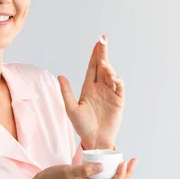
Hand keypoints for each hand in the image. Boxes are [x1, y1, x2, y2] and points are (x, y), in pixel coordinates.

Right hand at [18, 159, 136, 178]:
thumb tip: (103, 166)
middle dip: (127, 174)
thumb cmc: (53, 178)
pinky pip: (103, 178)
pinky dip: (110, 171)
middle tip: (133, 161)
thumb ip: (85, 169)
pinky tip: (109, 162)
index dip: (123, 175)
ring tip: (125, 161)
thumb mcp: (68, 171)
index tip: (125, 162)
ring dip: (121, 173)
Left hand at [57, 34, 124, 148]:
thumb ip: (66, 92)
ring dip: (108, 67)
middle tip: (103, 39)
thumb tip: (60, 76)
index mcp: (89, 87)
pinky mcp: (118, 101)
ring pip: (111, 74)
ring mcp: (110, 93)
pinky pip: (119, 87)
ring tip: (104, 64)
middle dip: (103, 53)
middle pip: (103, 66)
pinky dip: (117, 80)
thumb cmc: (81, 126)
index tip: (98, 42)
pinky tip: (112, 77)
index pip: (93, 67)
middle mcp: (100, 87)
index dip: (95, 54)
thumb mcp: (71, 108)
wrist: (94, 140)